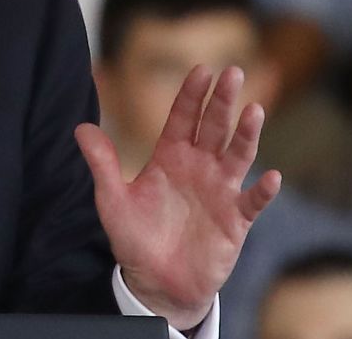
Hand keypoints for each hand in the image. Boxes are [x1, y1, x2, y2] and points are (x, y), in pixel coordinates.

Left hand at [75, 66, 280, 329]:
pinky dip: (262, 191)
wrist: (156, 282)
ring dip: (247, 135)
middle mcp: (198, 168)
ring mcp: (220, 192)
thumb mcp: (112, 199)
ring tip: (255, 111)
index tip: (203, 69)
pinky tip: (270, 178)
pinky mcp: (235, 221)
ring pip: (238, 156)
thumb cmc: (134, 237)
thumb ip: (102, 164)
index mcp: (169, 157)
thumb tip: (80, 128)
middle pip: (214, 127)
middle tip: (234, 72)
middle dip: (223, 101)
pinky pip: (252, 202)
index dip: (193, 94)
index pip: (183, 118)